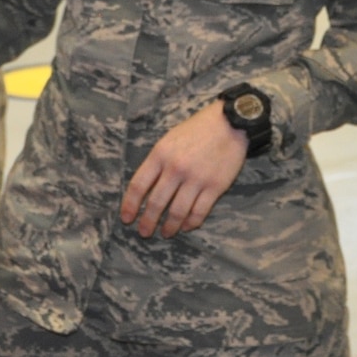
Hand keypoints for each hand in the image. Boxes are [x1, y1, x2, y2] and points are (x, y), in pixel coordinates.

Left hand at [119, 100, 249, 238]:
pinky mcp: (215, 187)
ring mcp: (196, 179)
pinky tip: (186, 227)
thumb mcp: (169, 139)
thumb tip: (146, 188)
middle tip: (144, 233)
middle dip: (147, 222)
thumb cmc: (197, 130)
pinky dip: (190, 223)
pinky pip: (199, 212)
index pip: (138, 185)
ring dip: (169, 227)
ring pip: (177, 212)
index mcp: (160, 154)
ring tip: (166, 233)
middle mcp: (175, 168)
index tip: (126, 218)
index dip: (130, 205)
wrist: (230, 123)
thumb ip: (157, 161)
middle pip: (156, 203)